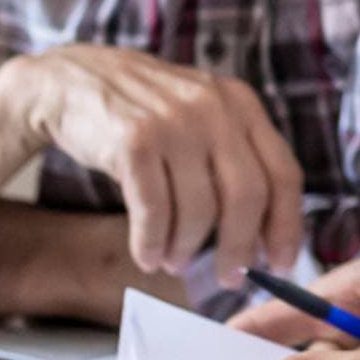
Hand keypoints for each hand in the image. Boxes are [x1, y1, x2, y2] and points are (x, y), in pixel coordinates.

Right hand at [10, 46, 301, 285]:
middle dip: (239, 247)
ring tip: (174, 262)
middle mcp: (213, 107)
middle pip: (247, 196)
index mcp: (241, 103)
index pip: (283, 172)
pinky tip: (147, 256)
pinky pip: (154, 210)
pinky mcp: (134, 140)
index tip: (281, 263)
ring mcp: (173, 121)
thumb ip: (234, 161)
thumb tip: (261, 239)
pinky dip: (151, 243)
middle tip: (229, 278)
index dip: (287, 225)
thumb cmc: (146, 115)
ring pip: (199, 209)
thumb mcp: (201, 117)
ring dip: (187, 249)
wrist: (72, 81)